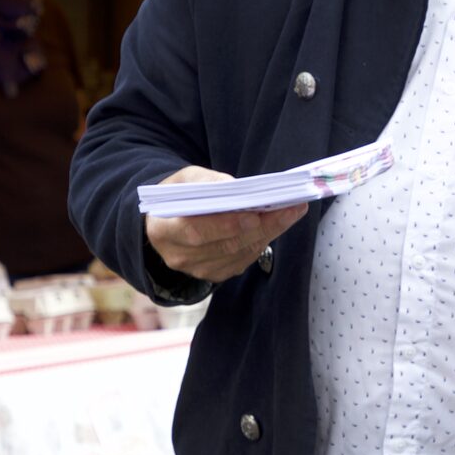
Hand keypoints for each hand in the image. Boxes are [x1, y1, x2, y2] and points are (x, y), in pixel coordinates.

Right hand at [144, 166, 307, 283]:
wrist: (168, 220)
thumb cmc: (178, 195)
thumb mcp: (184, 179)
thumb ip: (206, 182)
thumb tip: (235, 187)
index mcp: (163, 230)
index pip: (195, 231)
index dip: (226, 225)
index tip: (254, 214)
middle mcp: (178, 256)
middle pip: (225, 245)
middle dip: (261, 226)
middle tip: (289, 209)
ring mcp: (197, 270)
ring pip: (239, 254)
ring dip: (268, 234)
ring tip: (290, 213)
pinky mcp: (213, 275)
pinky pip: (243, 260)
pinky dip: (261, 242)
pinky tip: (276, 225)